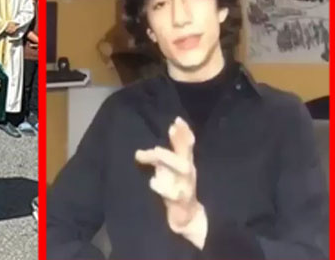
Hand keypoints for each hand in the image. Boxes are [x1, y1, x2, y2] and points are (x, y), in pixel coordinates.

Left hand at [135, 117, 205, 246]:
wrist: (187, 218)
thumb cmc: (176, 188)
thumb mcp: (170, 170)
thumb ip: (163, 155)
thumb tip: (152, 141)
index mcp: (185, 165)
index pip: (187, 145)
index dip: (184, 133)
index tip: (177, 120)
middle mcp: (187, 174)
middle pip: (186, 155)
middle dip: (179, 141)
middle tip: (170, 128)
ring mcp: (186, 188)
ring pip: (183, 171)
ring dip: (168, 159)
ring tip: (151, 151)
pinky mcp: (181, 204)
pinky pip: (175, 195)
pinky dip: (164, 188)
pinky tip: (153, 181)